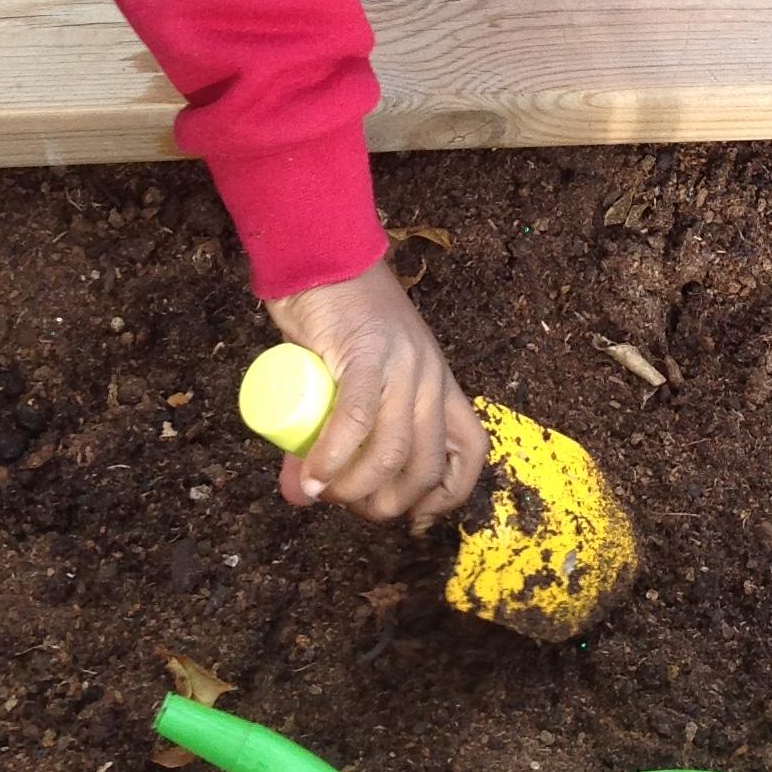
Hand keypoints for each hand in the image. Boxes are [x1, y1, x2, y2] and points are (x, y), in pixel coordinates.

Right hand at [262, 259, 487, 524]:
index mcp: (438, 384)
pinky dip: (333, 457)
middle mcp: (430, 377)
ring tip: (323, 492)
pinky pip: (357, 419)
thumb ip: (332, 434)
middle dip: (385, 503)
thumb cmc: (337, 320)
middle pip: (426, 465)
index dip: (446, 495)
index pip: (470, 450)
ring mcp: (404, 364)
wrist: (323, 258)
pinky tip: (312, 475)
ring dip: (356, 488)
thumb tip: (302, 497)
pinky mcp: (368, 353)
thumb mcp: (354, 380)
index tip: (406, 514)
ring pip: (395, 449)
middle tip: (345, 504)